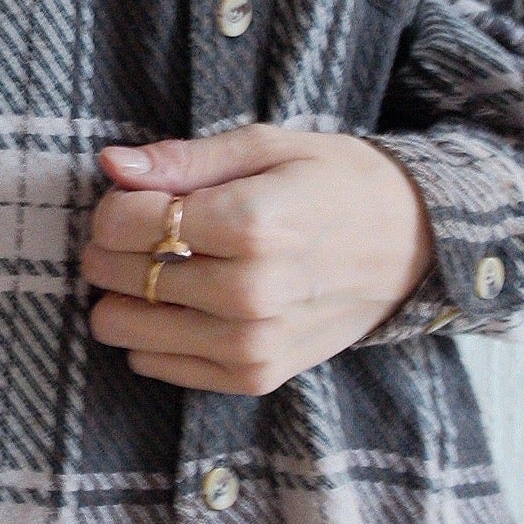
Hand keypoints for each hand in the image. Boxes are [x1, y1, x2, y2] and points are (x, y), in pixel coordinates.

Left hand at [81, 127, 435, 395]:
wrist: (412, 245)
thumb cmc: (335, 184)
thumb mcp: (266, 147)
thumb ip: (183, 159)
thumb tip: (111, 165)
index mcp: (252, 224)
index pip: (123, 222)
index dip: (116, 204)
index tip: (141, 196)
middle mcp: (249, 293)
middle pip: (117, 274)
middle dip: (113, 247)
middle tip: (149, 230)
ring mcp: (252, 344)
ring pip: (121, 328)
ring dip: (125, 295)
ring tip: (165, 268)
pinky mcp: (254, 376)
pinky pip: (152, 364)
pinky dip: (153, 334)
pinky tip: (187, 304)